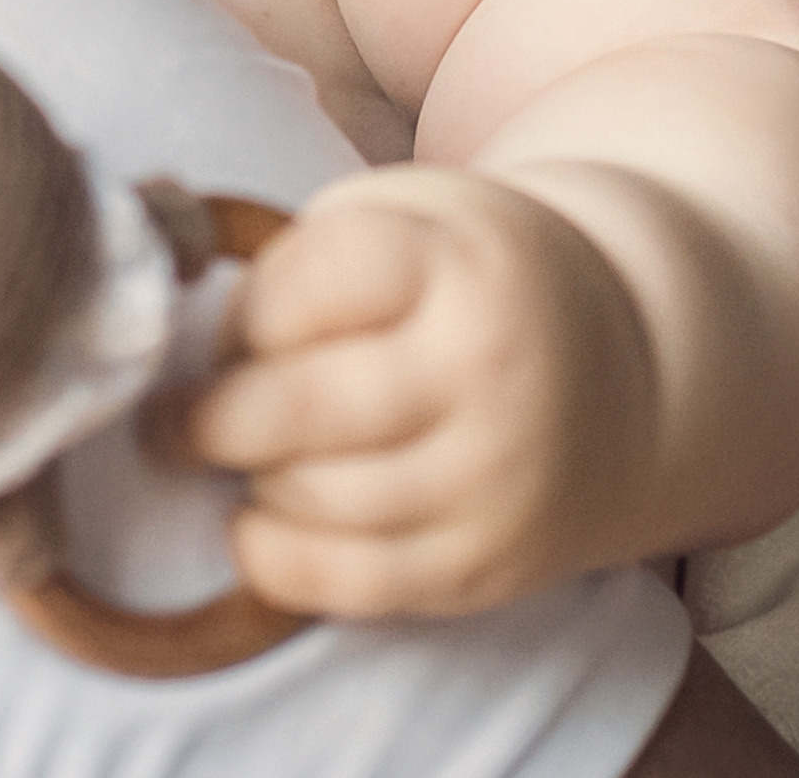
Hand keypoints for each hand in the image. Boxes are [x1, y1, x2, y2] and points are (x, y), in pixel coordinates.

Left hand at [172, 165, 655, 619]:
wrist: (627, 370)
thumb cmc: (474, 278)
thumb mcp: (410, 214)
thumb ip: (306, 257)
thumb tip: (197, 347)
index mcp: (460, 263)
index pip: (303, 289)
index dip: (244, 312)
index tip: (240, 322)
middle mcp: (484, 373)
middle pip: (298, 407)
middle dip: (210, 417)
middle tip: (171, 415)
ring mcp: (490, 479)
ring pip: (313, 499)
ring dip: (252, 479)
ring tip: (243, 452)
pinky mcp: (485, 566)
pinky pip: (350, 584)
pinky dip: (277, 557)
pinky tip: (258, 519)